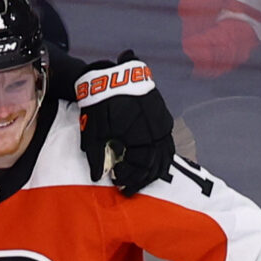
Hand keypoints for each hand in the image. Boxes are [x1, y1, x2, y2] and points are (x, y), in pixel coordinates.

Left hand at [73, 53, 174, 193]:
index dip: (131, 177)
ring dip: (152, 170)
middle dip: (141, 178)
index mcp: (142, 134)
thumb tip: (97, 177)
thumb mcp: (94, 129)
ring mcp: (163, 122)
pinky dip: (159, 156)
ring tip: (138, 178)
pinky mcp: (162, 115)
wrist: (112, 72)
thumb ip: (95, 155)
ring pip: (165, 154)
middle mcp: (158, 129)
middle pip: (156, 164)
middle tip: (126, 188)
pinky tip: (149, 161)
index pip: (143, 166)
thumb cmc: (101, 101)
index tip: (116, 180)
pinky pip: (167, 142)